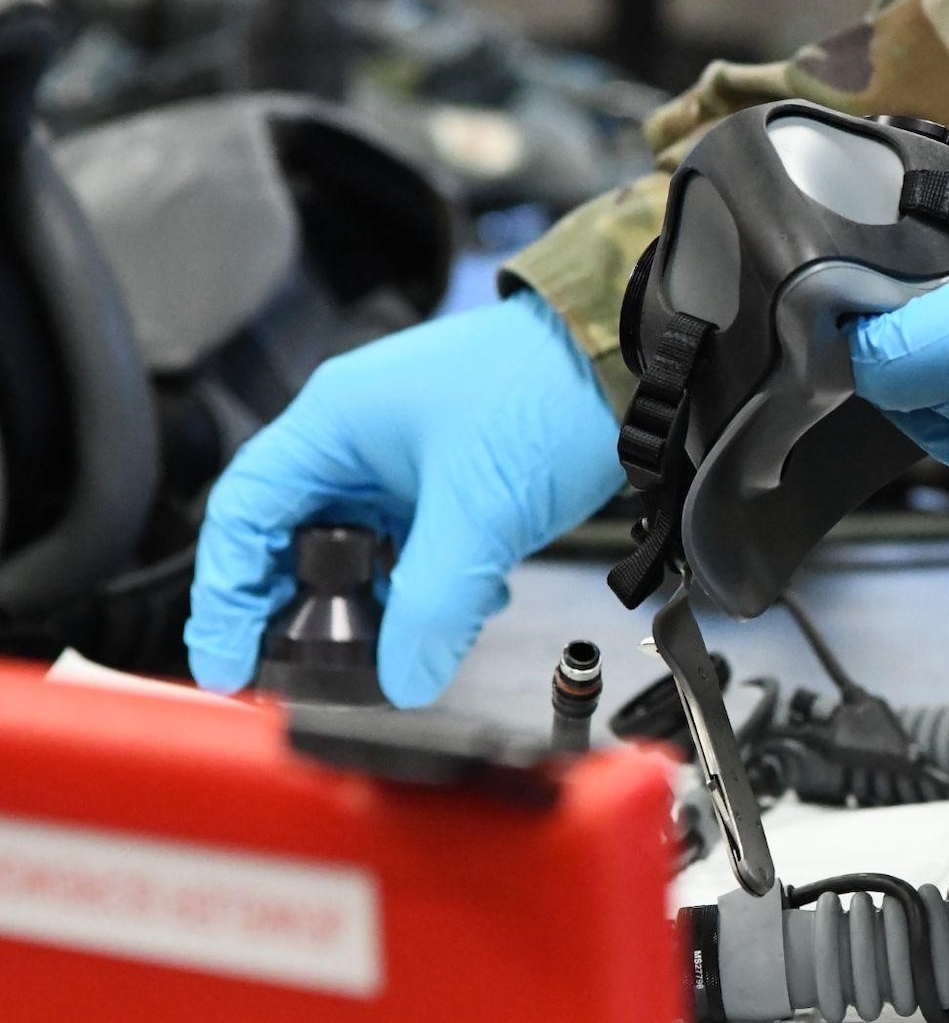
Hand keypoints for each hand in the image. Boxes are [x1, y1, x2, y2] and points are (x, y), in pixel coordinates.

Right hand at [185, 292, 624, 706]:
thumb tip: (403, 679)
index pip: (245, 514)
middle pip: (297, 539)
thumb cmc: (548, 391)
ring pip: (364, 551)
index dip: (226, 593)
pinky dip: (430, 587)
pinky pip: (417, 547)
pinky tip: (462, 611)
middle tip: (314, 672)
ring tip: (399, 652)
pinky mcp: (457, 480)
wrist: (634, 359)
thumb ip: (434, 601)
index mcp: (334, 422)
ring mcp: (409, 459)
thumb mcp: (480, 508)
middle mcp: (360, 439)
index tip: (226, 661)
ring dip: (380, 605)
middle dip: (306, 611)